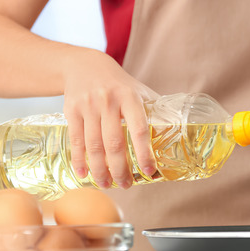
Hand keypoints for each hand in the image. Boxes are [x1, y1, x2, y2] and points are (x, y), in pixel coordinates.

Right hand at [62, 48, 158, 188]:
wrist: (84, 65)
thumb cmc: (118, 83)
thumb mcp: (139, 90)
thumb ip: (154, 109)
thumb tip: (178, 131)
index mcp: (130, 97)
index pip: (139, 129)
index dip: (144, 153)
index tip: (149, 171)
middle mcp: (108, 101)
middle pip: (114, 143)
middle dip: (120, 169)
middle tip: (126, 185)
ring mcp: (88, 106)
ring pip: (94, 145)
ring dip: (100, 169)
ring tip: (106, 184)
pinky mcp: (71, 111)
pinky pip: (76, 140)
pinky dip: (79, 160)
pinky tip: (83, 174)